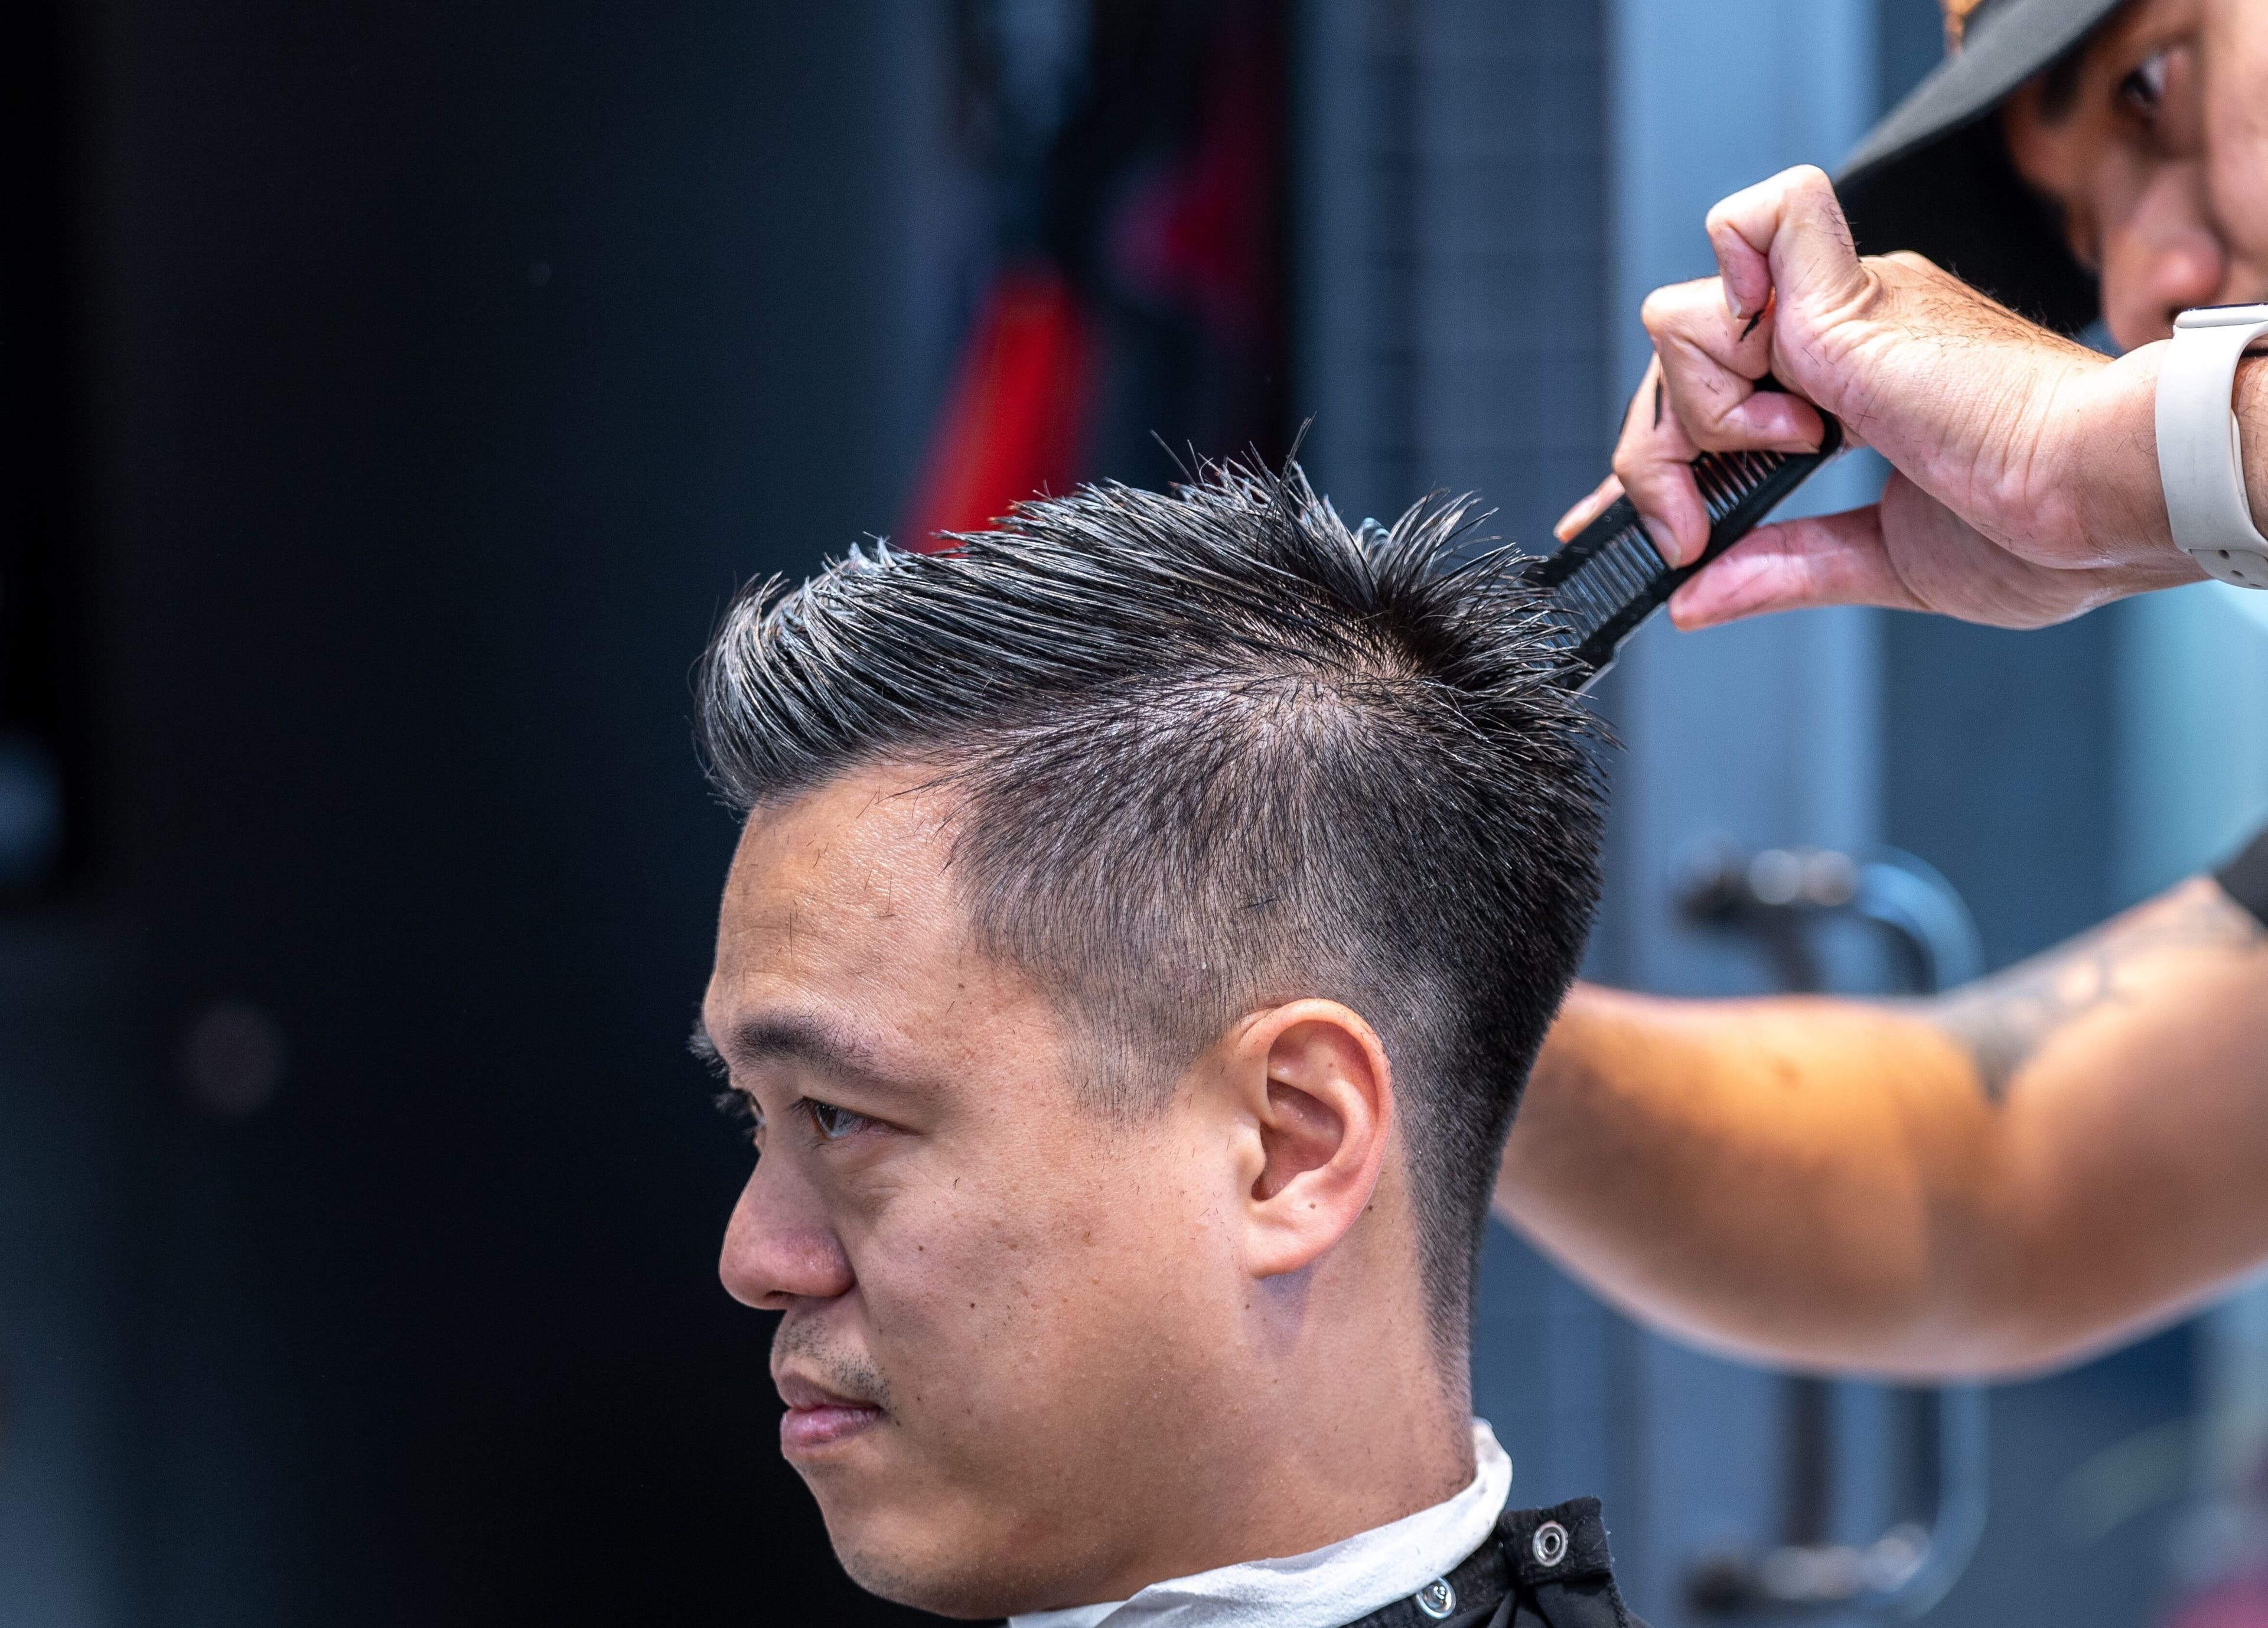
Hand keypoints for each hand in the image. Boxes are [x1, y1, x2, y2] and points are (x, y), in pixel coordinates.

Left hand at [1555, 165, 2203, 629]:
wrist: (2097, 503)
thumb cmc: (2041, 527)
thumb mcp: (1882, 562)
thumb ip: (1783, 569)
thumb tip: (1694, 599)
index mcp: (1850, 390)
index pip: (1706, 401)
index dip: (1645, 460)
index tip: (1597, 529)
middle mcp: (1837, 337)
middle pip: (1675, 367)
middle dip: (1656, 464)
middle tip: (1695, 532)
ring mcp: (1841, 310)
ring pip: (1683, 318)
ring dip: (1702, 411)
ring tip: (1790, 452)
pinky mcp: (1849, 294)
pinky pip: (1751, 226)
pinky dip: (1729, 297)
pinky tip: (1773, 377)